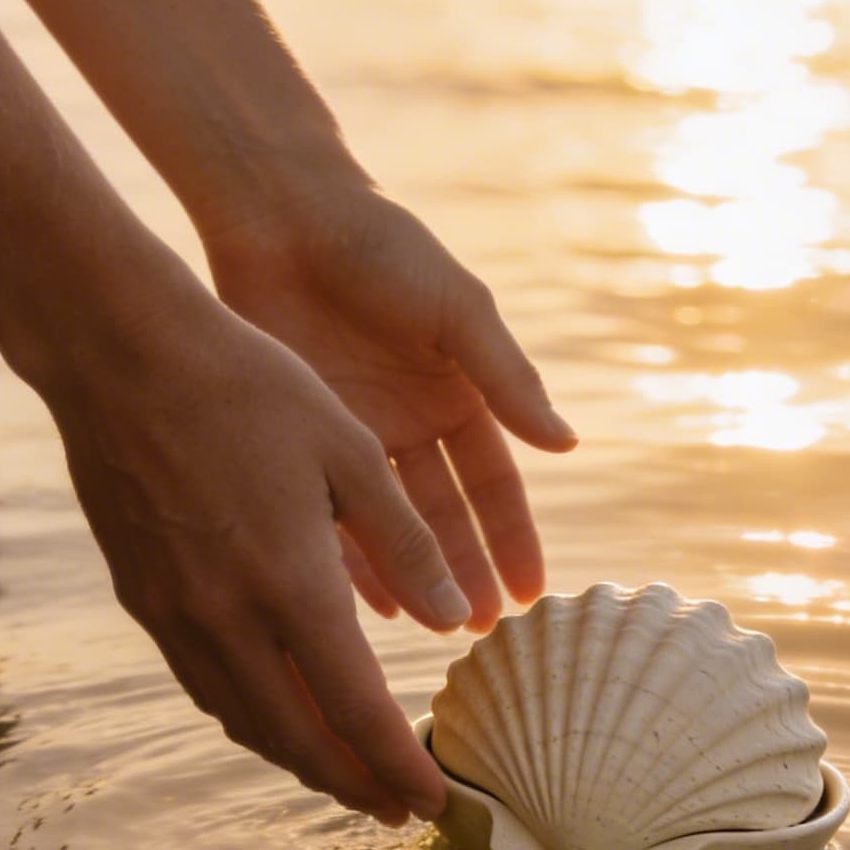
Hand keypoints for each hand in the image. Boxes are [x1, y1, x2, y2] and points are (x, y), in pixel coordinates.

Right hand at [31, 288, 471, 825]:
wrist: (119, 357)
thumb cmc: (250, 388)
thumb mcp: (350, 453)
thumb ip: (407, 543)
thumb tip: (455, 620)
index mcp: (293, 585)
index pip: (358, 711)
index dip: (401, 768)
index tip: (436, 802)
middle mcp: (230, 620)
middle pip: (301, 740)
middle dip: (355, 786)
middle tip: (398, 810)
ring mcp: (178, 617)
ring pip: (248, 723)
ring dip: (303, 761)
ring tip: (348, 776)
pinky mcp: (145, 601)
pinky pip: (209, 688)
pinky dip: (255, 719)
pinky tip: (283, 715)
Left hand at [200, 182, 576, 630]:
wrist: (282, 214)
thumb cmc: (380, 247)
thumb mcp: (457, 311)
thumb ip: (507, 378)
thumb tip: (567, 445)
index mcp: (455, 394)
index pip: (494, 484)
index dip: (513, 538)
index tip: (531, 594)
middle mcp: (408, 424)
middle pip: (443, 518)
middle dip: (464, 574)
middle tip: (480, 636)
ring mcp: (352, 434)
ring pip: (387, 524)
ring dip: (409, 577)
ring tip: (427, 633)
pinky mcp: (299, 435)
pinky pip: (324, 510)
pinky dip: (343, 556)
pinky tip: (360, 603)